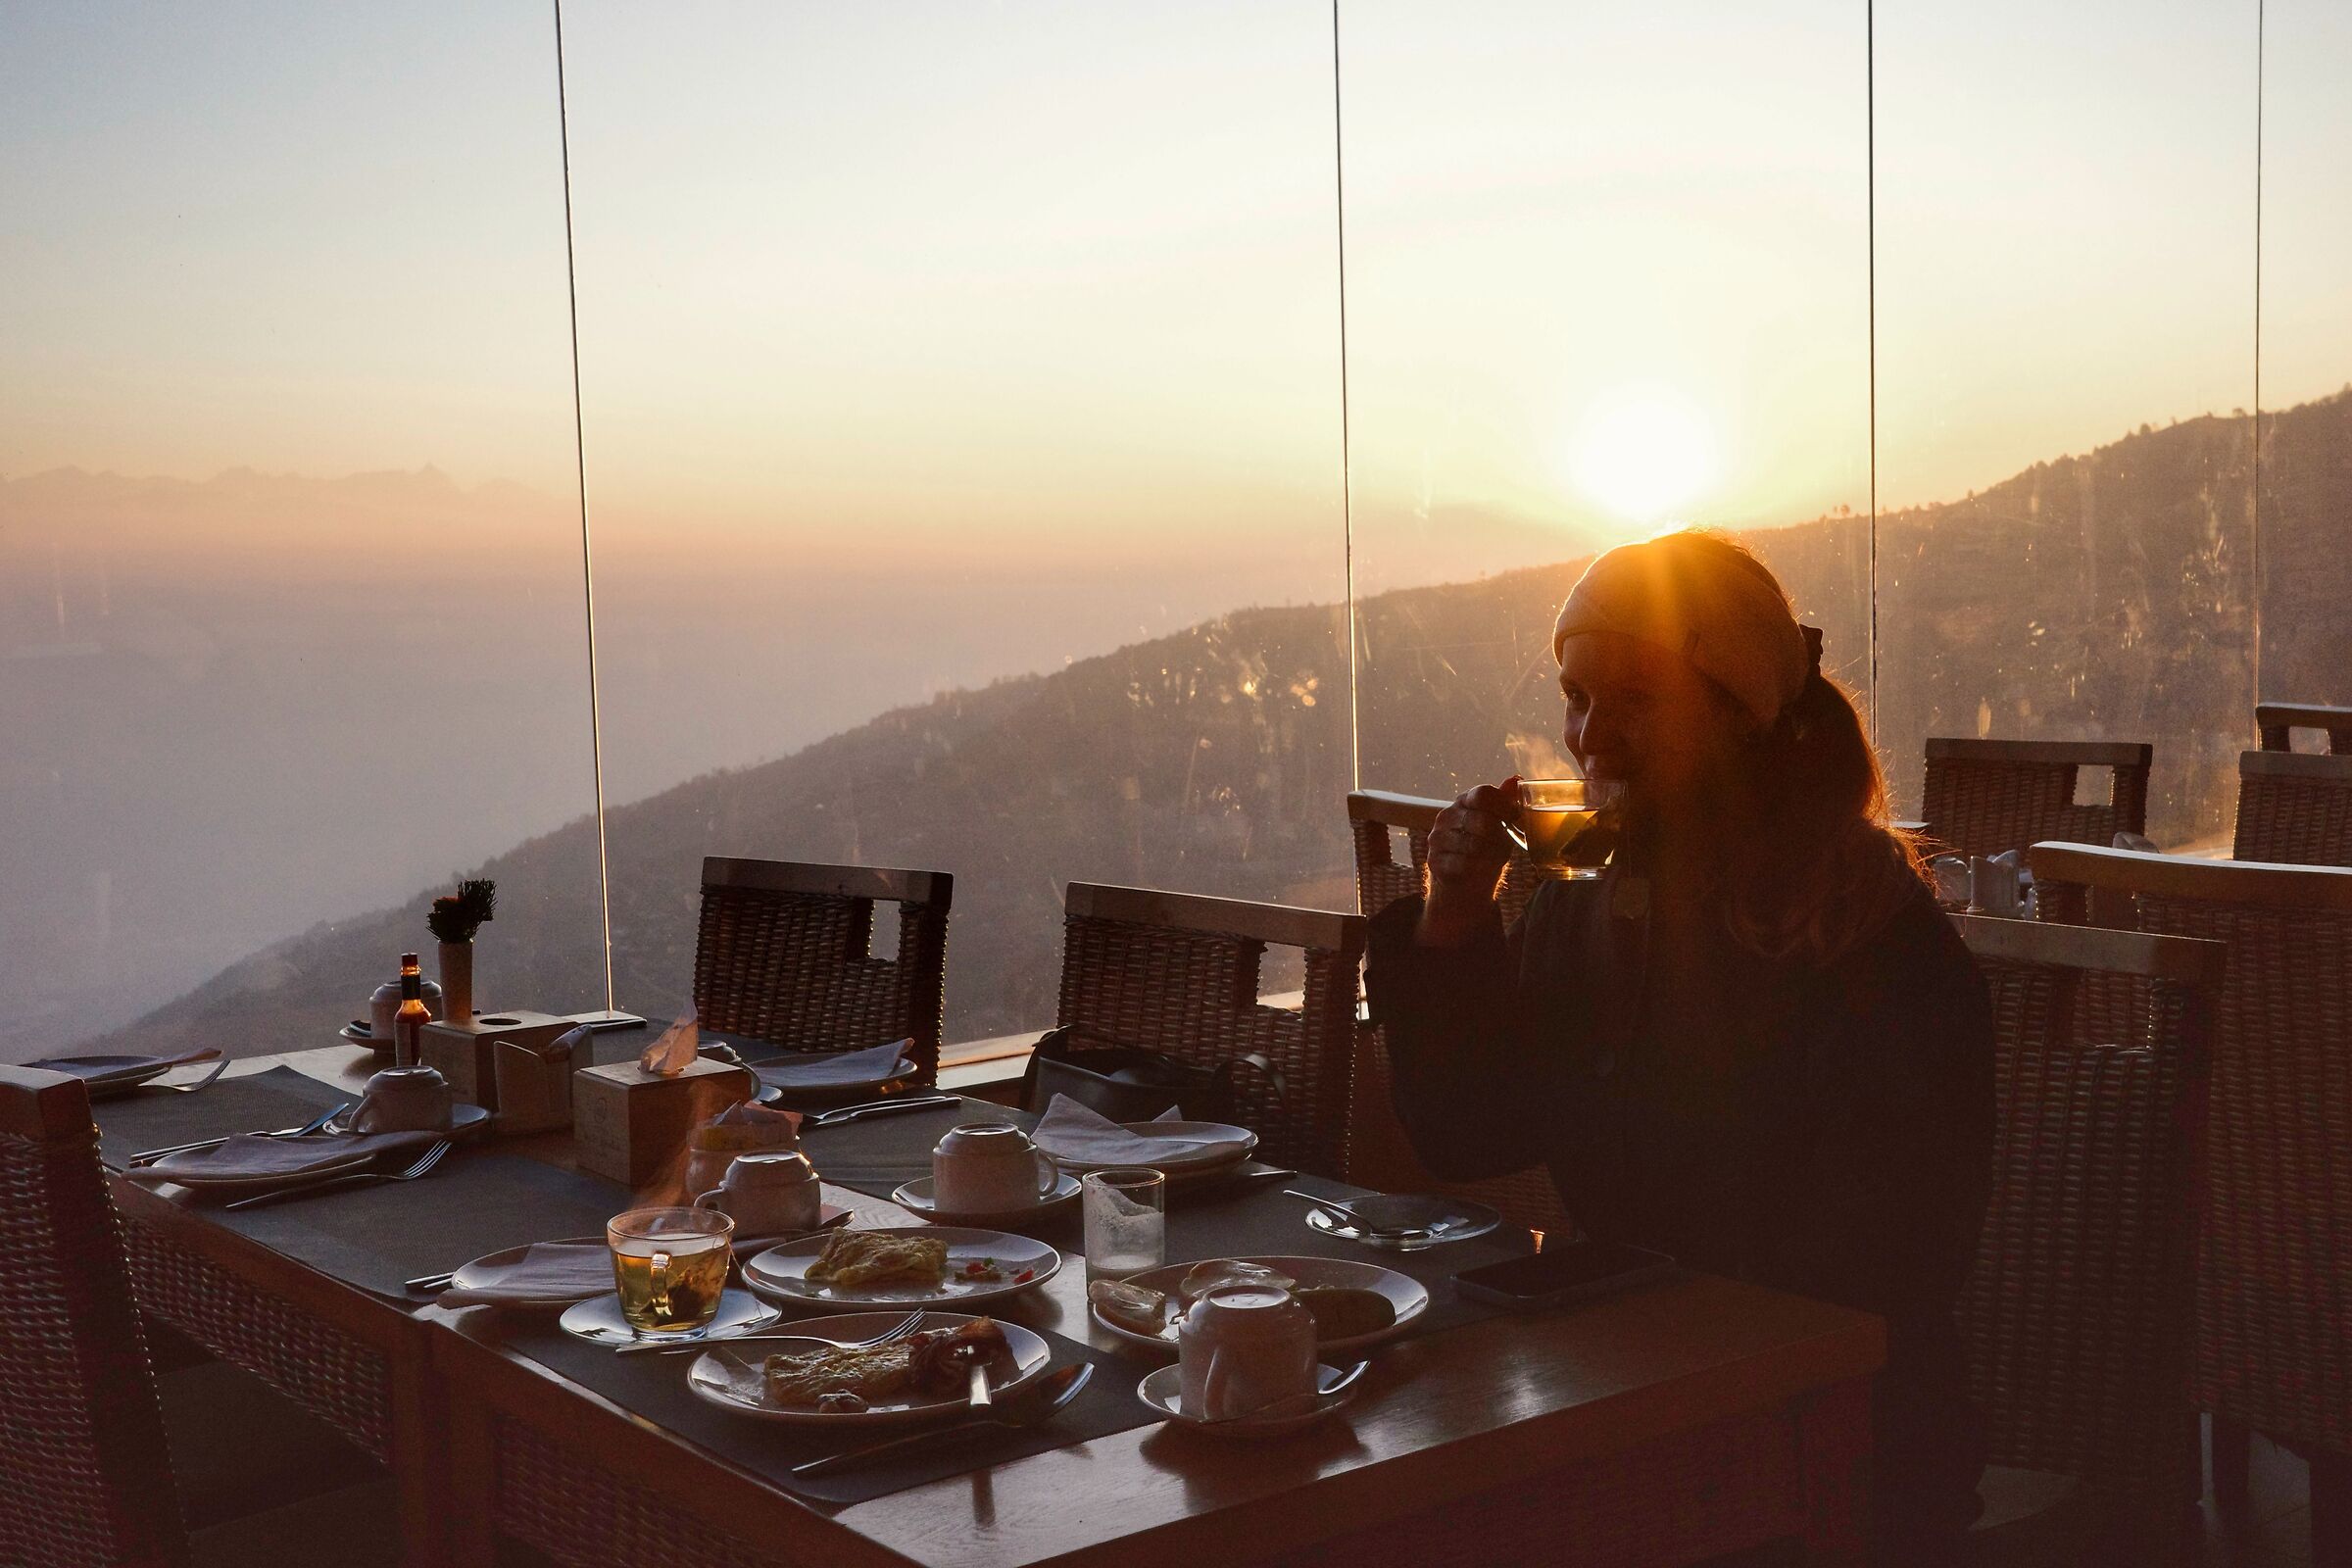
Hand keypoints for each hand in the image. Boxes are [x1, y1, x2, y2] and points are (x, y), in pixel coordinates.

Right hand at [1416, 777, 1517, 945]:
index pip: (1483, 794)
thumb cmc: (1487, 849)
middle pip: (1481, 819)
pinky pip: (1462, 863)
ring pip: (1472, 844)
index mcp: (1465, 801)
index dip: (1503, 805)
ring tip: (1493, 858)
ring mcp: (1437, 838)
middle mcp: (1447, 815)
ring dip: (1490, 854)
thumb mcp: (1502, 825)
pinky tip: (1480, 868)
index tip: (1514, 818)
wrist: (1466, 883)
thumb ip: (1507, 802)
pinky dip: (1477, 868)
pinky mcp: (1433, 860)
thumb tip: (1516, 778)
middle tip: (1504, 844)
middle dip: (1499, 835)